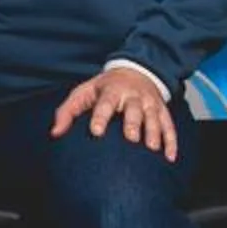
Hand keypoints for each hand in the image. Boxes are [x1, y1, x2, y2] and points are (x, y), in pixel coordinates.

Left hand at [52, 66, 177, 160]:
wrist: (135, 70)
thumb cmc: (103, 88)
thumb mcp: (83, 93)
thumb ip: (67, 112)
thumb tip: (55, 133)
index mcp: (111, 90)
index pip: (106, 103)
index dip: (101, 116)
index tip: (96, 131)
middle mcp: (132, 96)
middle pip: (133, 109)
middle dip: (133, 123)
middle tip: (131, 139)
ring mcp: (149, 103)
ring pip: (153, 117)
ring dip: (154, 133)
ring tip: (152, 149)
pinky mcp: (162, 110)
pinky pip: (169, 126)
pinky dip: (171, 141)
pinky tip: (170, 157)